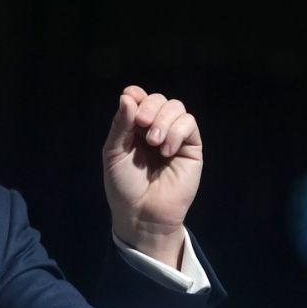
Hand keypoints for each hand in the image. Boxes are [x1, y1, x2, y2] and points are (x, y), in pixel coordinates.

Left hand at [102, 85, 202, 267]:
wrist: (142, 213)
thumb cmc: (124, 185)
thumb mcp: (114, 153)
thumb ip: (121, 125)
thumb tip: (128, 95)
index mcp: (134, 127)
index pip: (139, 98)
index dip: (136, 94)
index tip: (131, 98)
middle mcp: (155, 128)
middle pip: (159, 99)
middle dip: (150, 106)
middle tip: (142, 123)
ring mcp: (174, 137)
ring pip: (177, 107)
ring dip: (164, 119)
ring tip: (154, 142)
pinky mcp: (191, 148)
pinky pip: (189, 124)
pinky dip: (177, 131)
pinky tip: (166, 150)